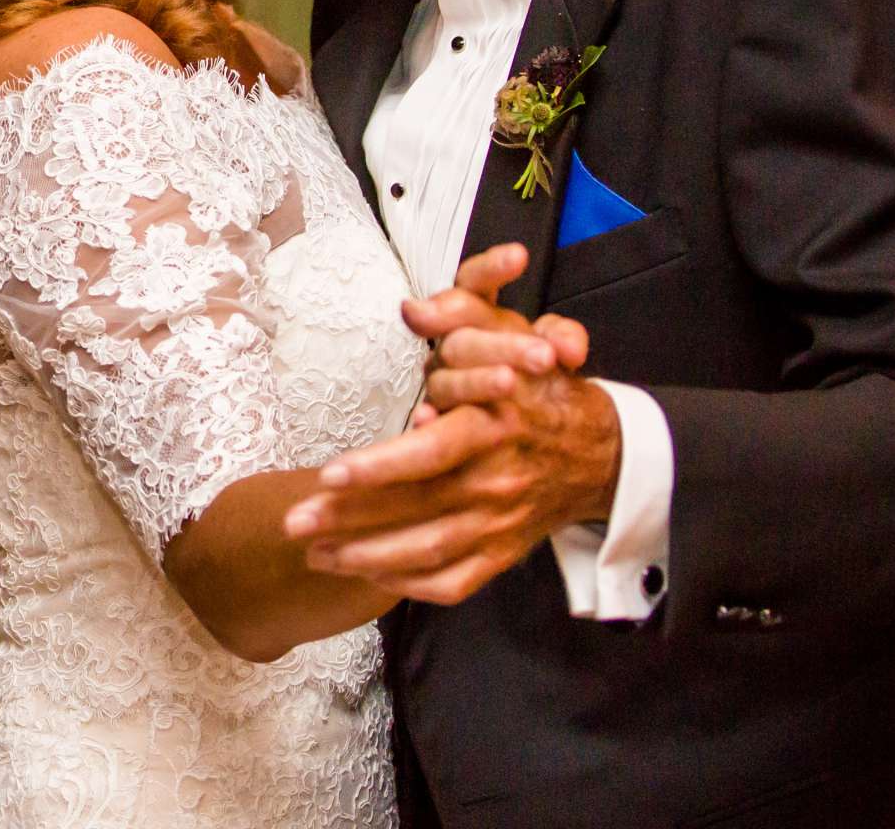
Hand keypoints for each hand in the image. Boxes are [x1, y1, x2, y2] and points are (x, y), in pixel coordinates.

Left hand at [284, 245, 620, 604]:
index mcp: (494, 428)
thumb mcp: (509, 343)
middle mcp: (497, 481)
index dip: (377, 468)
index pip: (430, 455)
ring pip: (427, 552)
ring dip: (365, 558)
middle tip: (294, 522)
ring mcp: (500, 524)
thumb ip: (463, 320)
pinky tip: (364, 575)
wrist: (600, 452)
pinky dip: (408, 584)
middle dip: (349, 521)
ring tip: (314, 553)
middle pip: (415, 510)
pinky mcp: (502, 553)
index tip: (328, 475)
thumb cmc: (540, 392)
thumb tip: (415, 308)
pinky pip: (452, 581)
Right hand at [414, 249, 588, 413]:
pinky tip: (432, 419)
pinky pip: (427, 417)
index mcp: (477, 314)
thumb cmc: (532, 376)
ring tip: (509, 382)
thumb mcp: (552, 350)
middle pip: (462, 334)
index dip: (492, 269)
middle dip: (502, 344)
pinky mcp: (436, 417)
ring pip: (446, 377)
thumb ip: (562, 338)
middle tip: (543, 356)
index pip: (474, 282)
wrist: (535, 427)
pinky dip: (428, 418)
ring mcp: (441, 380)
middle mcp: (452, 343)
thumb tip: (570, 348)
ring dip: (476, 380)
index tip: (519, 257)